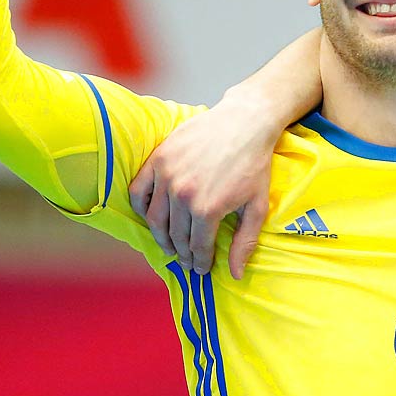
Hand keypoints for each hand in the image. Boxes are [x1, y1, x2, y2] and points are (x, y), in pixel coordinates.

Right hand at [130, 97, 279, 278]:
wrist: (245, 122)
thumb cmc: (254, 164)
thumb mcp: (257, 206)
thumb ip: (245, 242)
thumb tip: (235, 274)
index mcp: (208, 209)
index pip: (197, 247)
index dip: (200, 262)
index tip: (201, 269)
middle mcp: (183, 195)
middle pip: (175, 236)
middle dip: (182, 253)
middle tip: (187, 261)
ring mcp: (167, 176)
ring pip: (155, 219)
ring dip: (161, 237)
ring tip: (170, 245)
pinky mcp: (158, 159)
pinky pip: (138, 191)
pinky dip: (141, 208)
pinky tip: (153, 216)